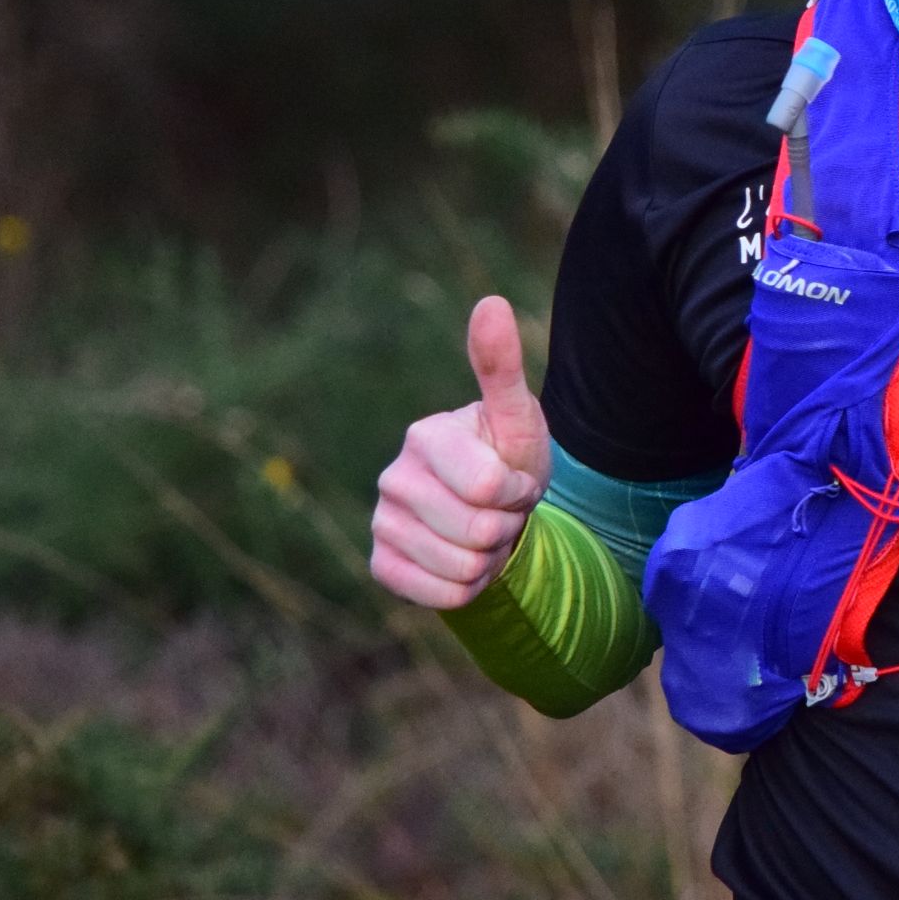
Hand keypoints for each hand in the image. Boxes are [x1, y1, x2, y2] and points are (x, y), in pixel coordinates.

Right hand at [369, 295, 552, 608]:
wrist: (493, 509)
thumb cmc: (507, 457)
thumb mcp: (517, 417)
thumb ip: (501, 366)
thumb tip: (490, 302)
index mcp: (423, 436)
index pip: (490, 488)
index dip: (517, 493)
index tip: (512, 479)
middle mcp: (392, 478)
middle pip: (477, 532)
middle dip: (505, 528)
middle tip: (499, 510)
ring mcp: (382, 523)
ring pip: (463, 569)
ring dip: (490, 559)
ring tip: (483, 531)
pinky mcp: (381, 565)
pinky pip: (441, 597)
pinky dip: (467, 588)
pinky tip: (462, 559)